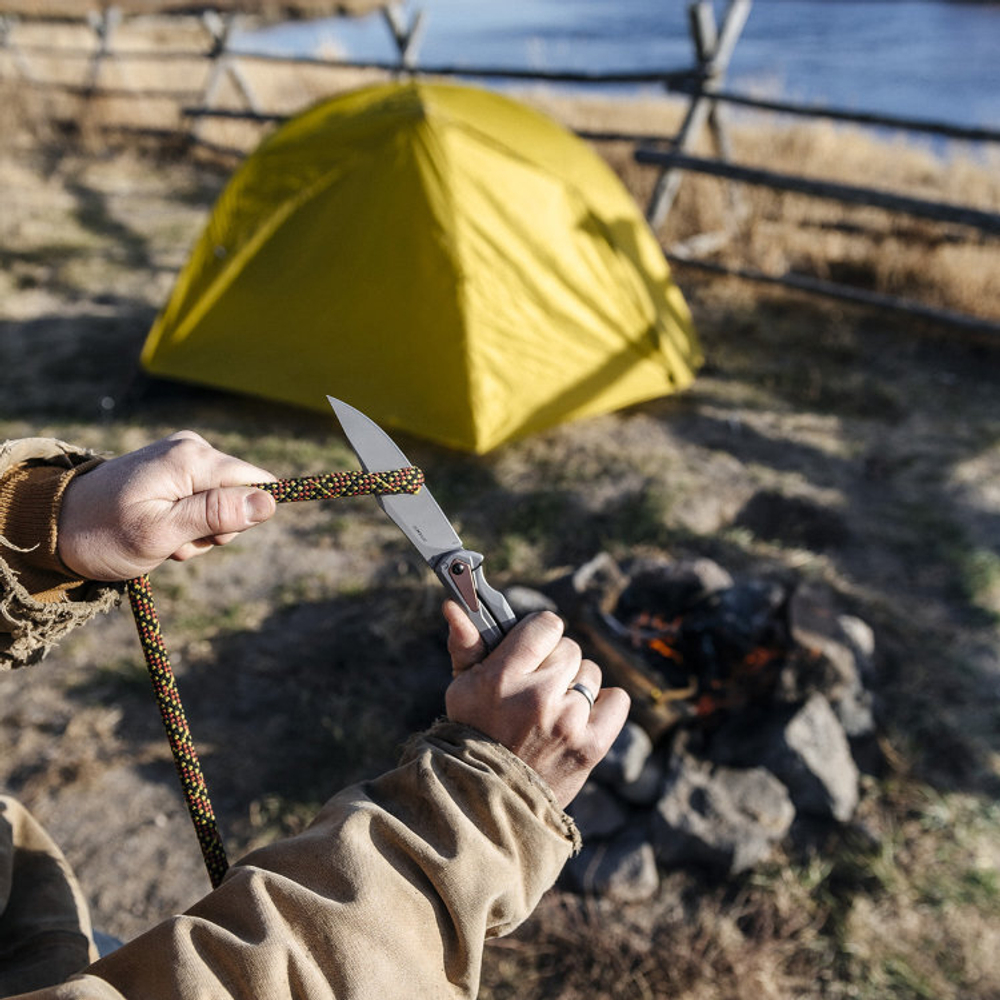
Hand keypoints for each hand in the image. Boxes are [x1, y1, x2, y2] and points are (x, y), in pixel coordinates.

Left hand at [58, 431, 276, 580]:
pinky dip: (187, 524)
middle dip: (215, 530)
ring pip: (222, 504)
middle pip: (239, 496)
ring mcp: (183, 458)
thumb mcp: (162, 533)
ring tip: (162, 539)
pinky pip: (203, 501)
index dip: (243, 517)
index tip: (210, 536)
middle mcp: (192, 448)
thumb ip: (216, 515)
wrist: (56, 526)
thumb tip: (268, 502)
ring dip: (199, 532)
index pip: (255, 482)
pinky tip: (159, 531)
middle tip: (175, 541)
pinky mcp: (175, 471)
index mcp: (192, 457)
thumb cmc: (104, 533)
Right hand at [443, 602, 629, 807]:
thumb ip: (466, 644)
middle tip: (536, 686)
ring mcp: (568, 722)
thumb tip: (456, 607)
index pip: (546, 624)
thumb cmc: (472, 734)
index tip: (532, 646)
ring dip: (575, 686)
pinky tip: (580, 716)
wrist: (487, 799)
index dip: (540, 633)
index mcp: (504, 677)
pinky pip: (616, 701)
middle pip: (570, 649)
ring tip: (552, 708)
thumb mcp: (461, 687)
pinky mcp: (590, 746)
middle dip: (554, 663)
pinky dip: (603, 705)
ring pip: (590, 674)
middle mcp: (538, 696)